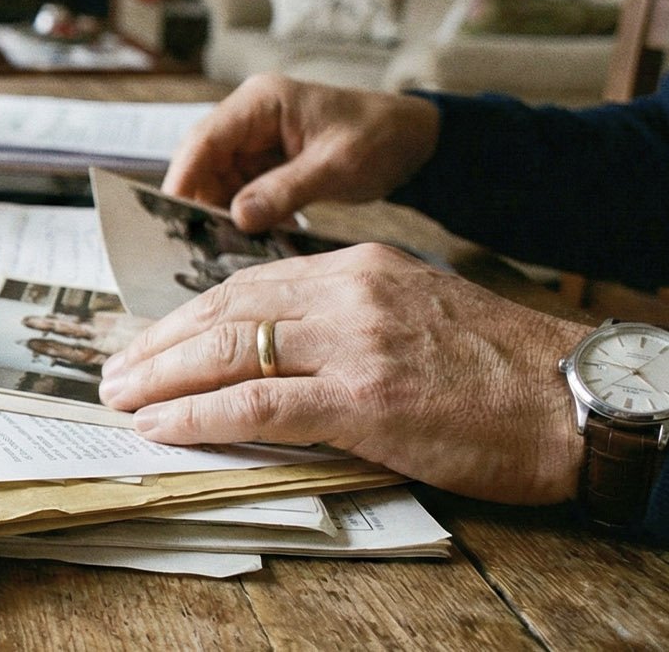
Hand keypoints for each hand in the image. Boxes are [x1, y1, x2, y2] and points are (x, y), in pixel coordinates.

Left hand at [97, 243, 587, 504]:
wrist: (577, 398)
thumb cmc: (504, 371)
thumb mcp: (417, 314)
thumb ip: (348, 318)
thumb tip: (279, 351)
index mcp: (359, 267)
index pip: (247, 284)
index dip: (189, 316)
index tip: (153, 340)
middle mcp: (348, 292)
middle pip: (223, 309)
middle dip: (159, 343)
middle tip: (115, 370)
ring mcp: (353, 342)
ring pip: (228, 350)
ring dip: (161, 376)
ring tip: (120, 398)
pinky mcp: (363, 397)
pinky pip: (255, 404)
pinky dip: (196, 415)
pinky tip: (161, 426)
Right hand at [166, 74, 441, 232]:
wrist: (415, 140)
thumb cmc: (381, 138)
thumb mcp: (336, 166)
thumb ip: (285, 190)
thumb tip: (237, 218)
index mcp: (261, 101)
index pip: (205, 139)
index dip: (183, 177)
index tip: (169, 216)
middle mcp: (250, 116)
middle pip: (203, 161)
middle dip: (199, 200)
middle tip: (198, 242)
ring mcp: (256, 139)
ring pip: (217, 180)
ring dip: (221, 212)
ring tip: (227, 247)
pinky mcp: (266, 162)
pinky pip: (240, 191)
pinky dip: (243, 215)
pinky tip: (253, 239)